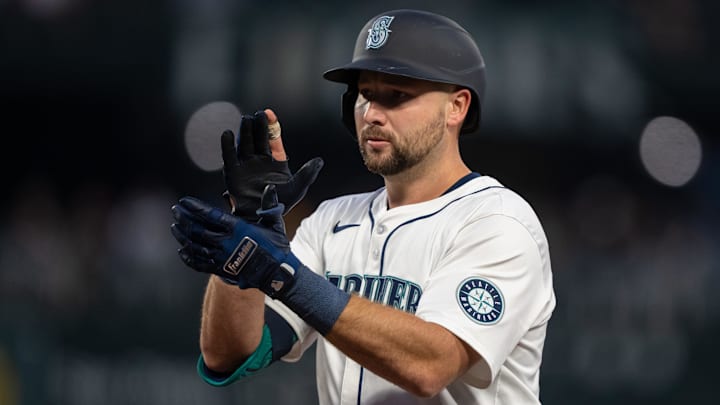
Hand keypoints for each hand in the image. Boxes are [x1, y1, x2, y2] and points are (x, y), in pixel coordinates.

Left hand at [171, 185, 299, 297]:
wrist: (277, 273)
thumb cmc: (277, 248)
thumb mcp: (275, 224)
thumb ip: (268, 205)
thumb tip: (269, 188)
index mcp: (238, 228)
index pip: (210, 215)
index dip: (195, 207)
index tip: (184, 201)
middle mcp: (226, 242)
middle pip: (197, 229)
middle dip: (184, 218)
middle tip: (176, 211)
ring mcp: (222, 257)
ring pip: (195, 246)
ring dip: (182, 236)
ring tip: (175, 228)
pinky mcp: (221, 270)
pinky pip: (199, 264)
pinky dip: (188, 257)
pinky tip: (182, 251)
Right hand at [221, 110, 323, 220]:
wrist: (263, 218)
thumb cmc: (281, 204)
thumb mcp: (298, 188)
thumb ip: (308, 174)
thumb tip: (320, 161)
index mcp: (275, 161)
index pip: (273, 139)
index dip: (272, 127)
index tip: (270, 113)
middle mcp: (259, 160)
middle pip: (258, 138)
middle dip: (258, 126)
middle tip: (258, 115)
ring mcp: (246, 166)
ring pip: (244, 144)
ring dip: (244, 132)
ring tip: (246, 120)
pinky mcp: (233, 174)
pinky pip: (229, 158)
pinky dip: (227, 146)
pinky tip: (227, 134)